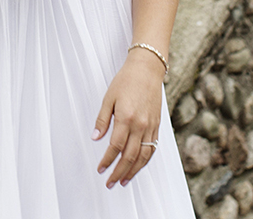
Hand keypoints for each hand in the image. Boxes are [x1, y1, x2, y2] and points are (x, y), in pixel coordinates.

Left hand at [92, 49, 164, 187]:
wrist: (147, 69)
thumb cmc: (126, 81)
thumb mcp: (109, 98)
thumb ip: (102, 120)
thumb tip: (95, 138)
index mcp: (126, 117)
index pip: (115, 146)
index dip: (107, 161)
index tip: (101, 169)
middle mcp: (140, 125)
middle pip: (130, 156)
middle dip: (119, 172)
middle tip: (110, 183)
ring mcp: (150, 126)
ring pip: (143, 155)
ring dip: (133, 171)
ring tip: (124, 181)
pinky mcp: (157, 125)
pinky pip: (152, 148)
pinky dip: (145, 160)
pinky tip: (138, 167)